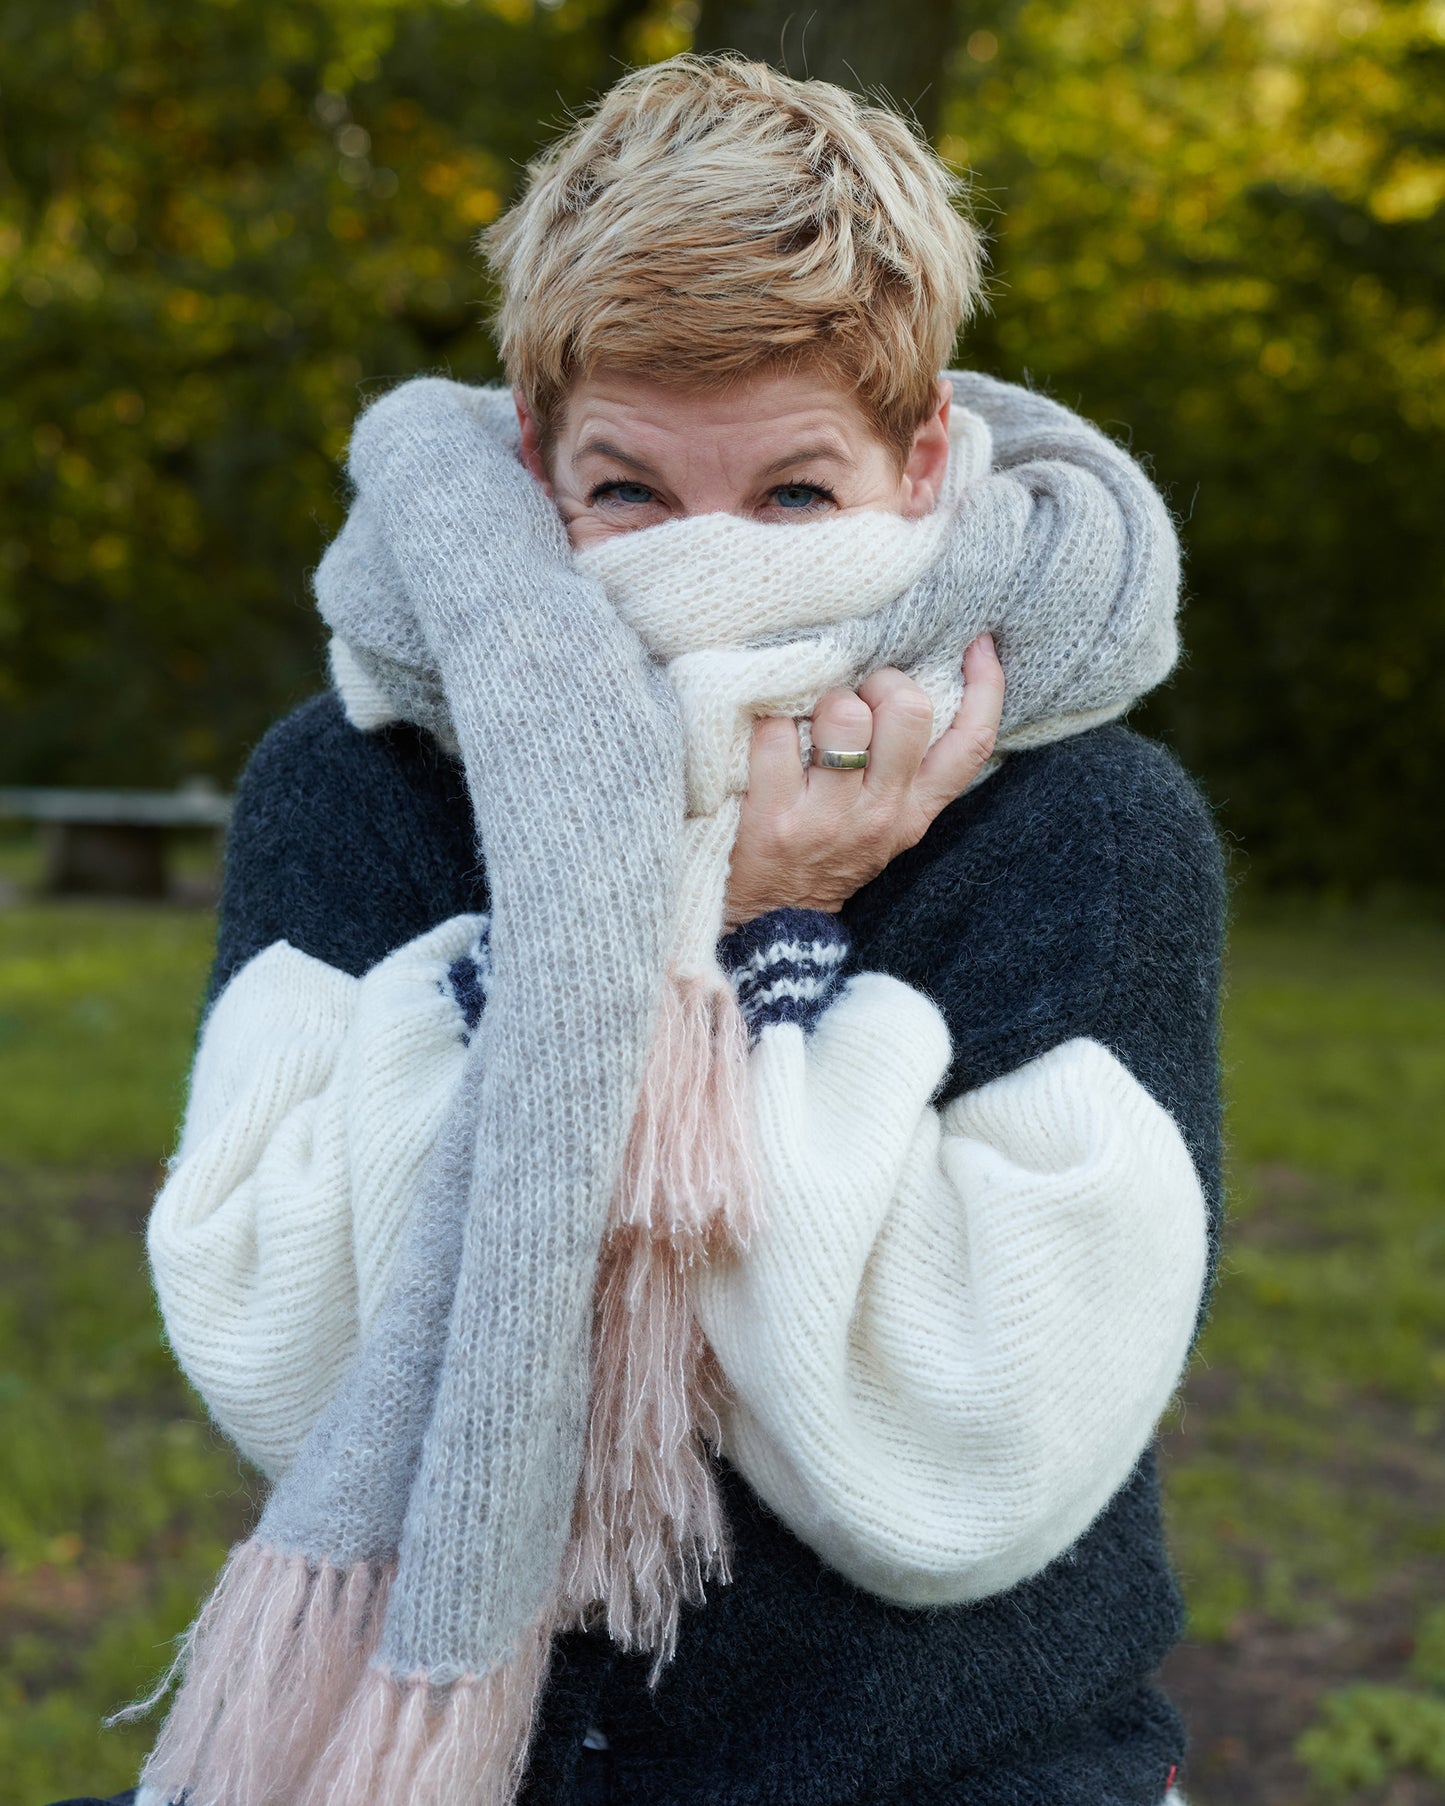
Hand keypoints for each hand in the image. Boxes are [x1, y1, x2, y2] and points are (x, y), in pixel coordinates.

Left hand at [723, 634, 1005, 927]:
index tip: (978, 645)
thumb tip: (911, 686)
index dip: (985, 687)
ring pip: (843, 713)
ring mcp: (827, 816)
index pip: (972, 744)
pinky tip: (766, 734)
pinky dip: (767, 720)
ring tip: (808, 717)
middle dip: (881, 682)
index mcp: (916, 809)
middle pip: (909, 710)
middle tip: (857, 694)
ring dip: (821, 698)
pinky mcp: (773, 816)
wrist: (772, 921)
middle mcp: (881, 812)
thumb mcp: (887, 821)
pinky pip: (775, 730)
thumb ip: (905, 767)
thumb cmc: (827, 853)